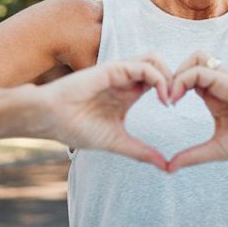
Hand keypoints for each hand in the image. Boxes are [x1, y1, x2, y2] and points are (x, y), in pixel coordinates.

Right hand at [40, 54, 170, 170]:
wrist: (50, 119)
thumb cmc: (77, 128)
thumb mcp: (117, 141)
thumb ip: (141, 151)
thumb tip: (165, 166)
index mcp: (129, 91)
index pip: (159, 80)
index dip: (172, 89)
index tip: (175, 110)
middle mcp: (127, 78)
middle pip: (160, 65)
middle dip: (175, 79)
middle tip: (177, 101)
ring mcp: (120, 71)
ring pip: (154, 60)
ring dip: (168, 76)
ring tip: (169, 99)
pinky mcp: (113, 68)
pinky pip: (143, 66)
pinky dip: (158, 78)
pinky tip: (161, 97)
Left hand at [167, 52, 227, 171]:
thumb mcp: (217, 149)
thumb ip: (193, 155)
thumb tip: (169, 167)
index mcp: (214, 96)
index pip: (188, 77)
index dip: (172, 86)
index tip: (165, 105)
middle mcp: (218, 84)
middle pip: (190, 62)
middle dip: (172, 74)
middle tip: (164, 98)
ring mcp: (225, 80)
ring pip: (195, 57)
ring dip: (179, 72)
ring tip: (171, 96)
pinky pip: (201, 69)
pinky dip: (184, 78)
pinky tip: (177, 97)